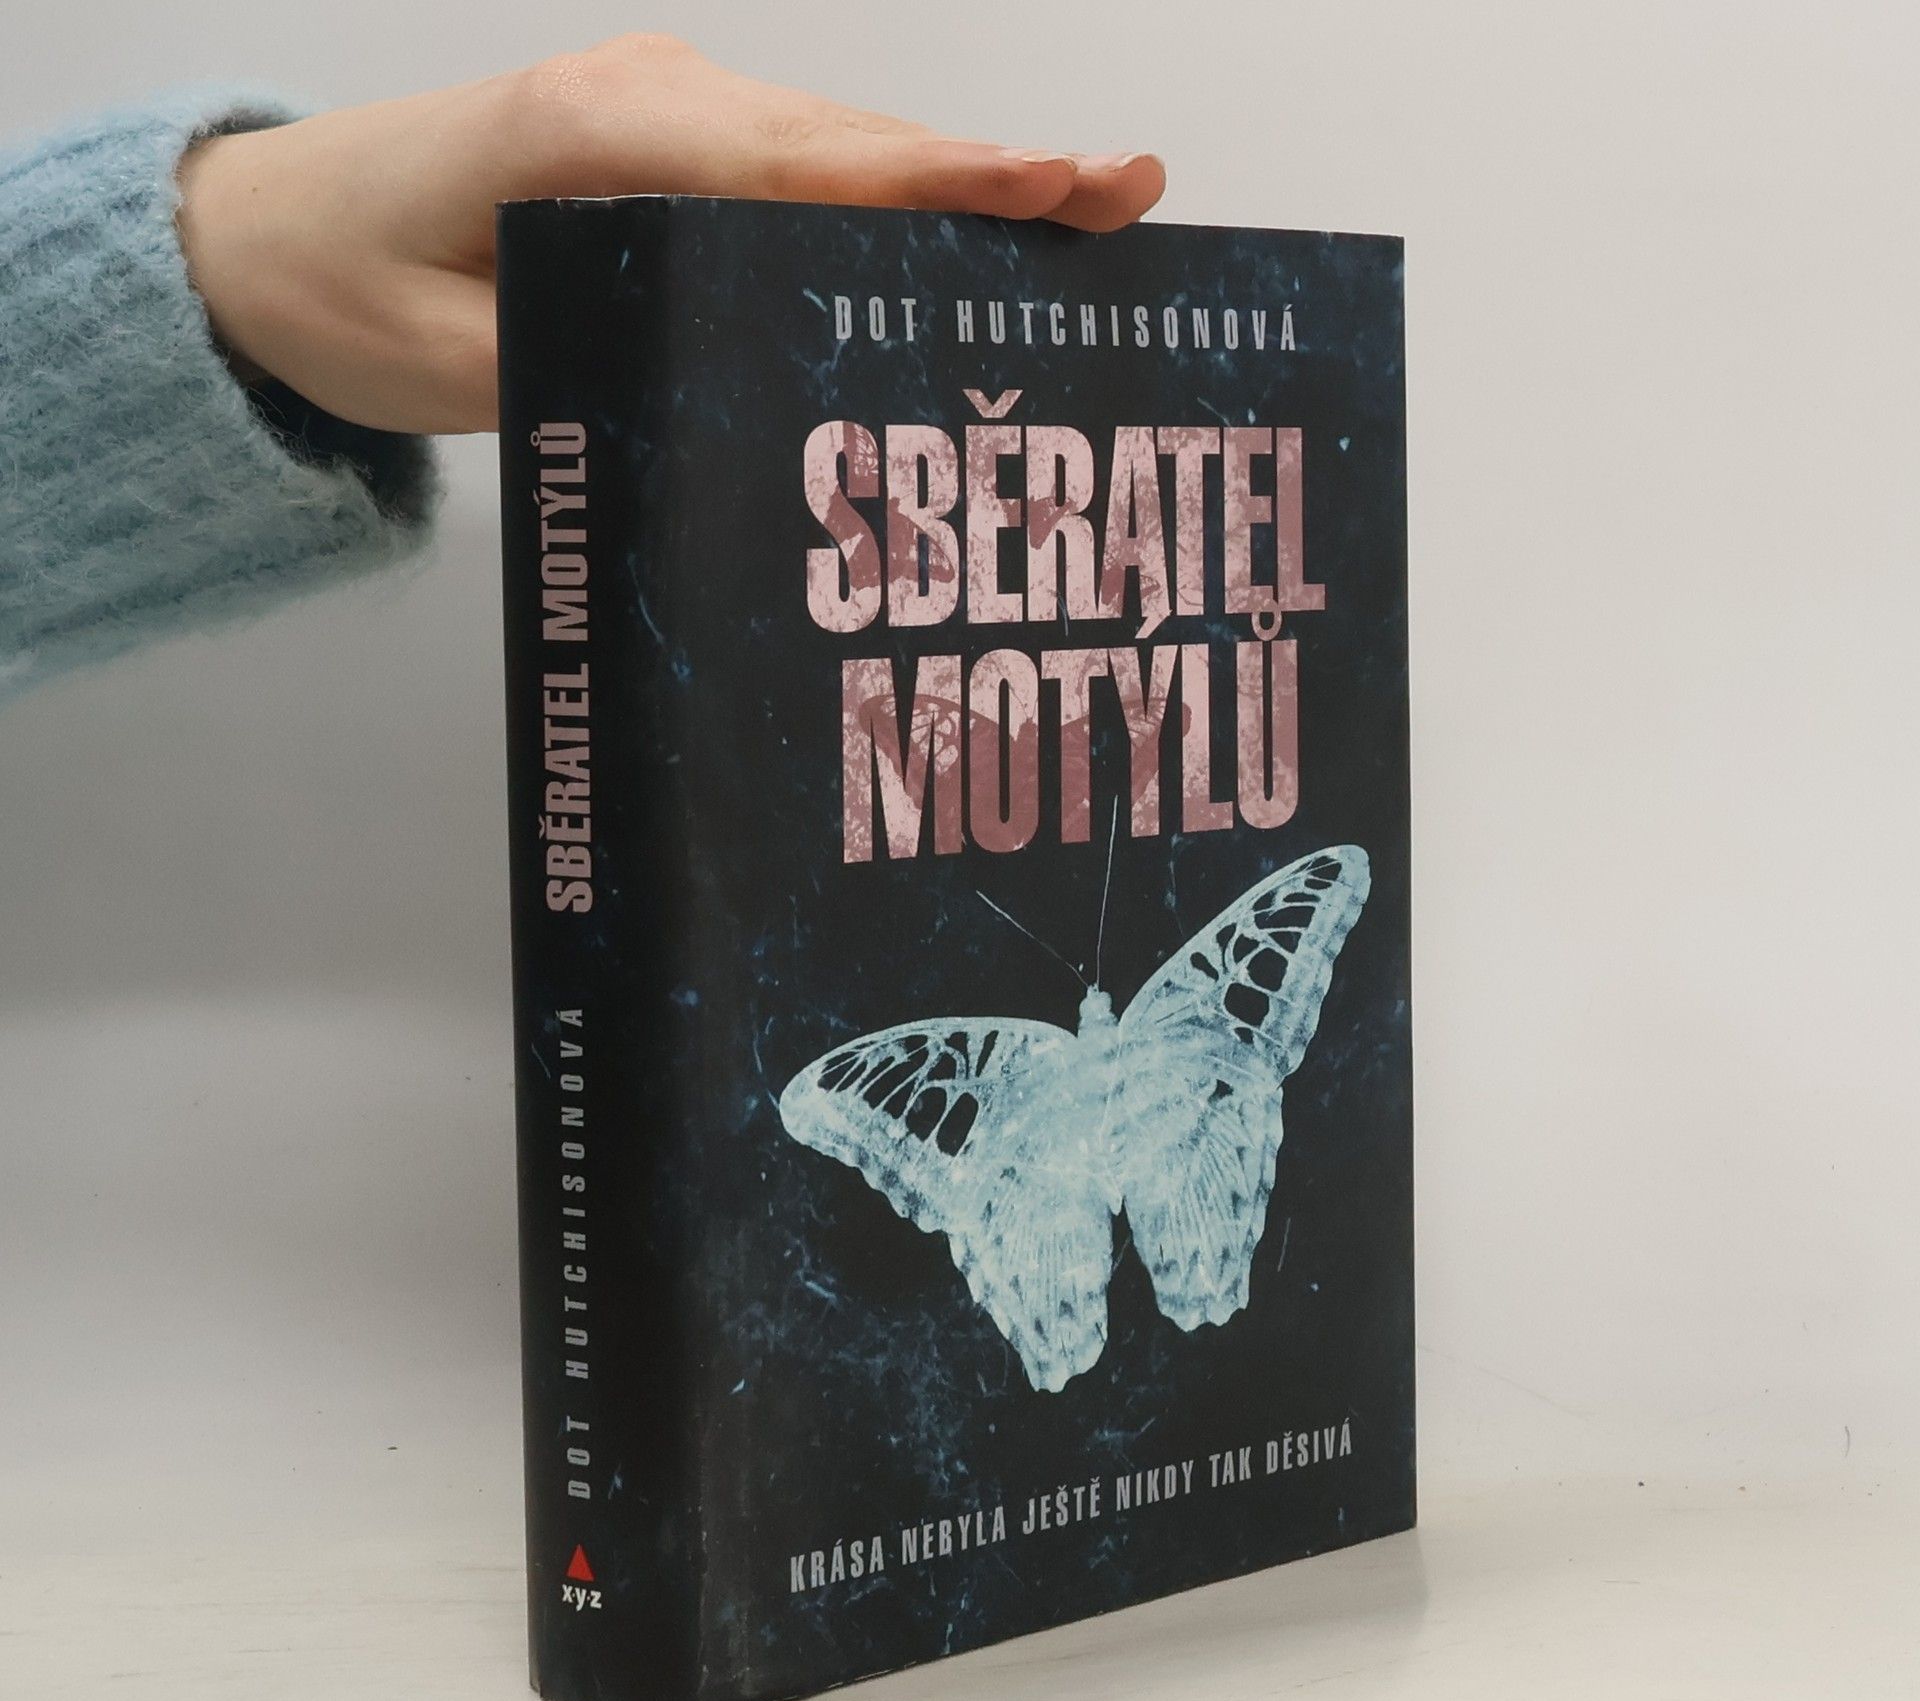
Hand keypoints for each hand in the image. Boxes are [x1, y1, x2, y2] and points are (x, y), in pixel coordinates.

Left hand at [174, 35, 1165, 435]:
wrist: (251, 236)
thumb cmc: (336, 293)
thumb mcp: (455, 357)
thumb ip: (596, 356)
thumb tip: (738, 379)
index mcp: (596, 140)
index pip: (804, 163)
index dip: (941, 178)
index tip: (1059, 184)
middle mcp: (645, 99)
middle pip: (848, 139)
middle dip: (992, 170)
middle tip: (1129, 195)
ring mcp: (655, 109)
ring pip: (833, 146)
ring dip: (955, 180)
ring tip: (1083, 215)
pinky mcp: (657, 144)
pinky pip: (792, 166)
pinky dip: (884, 197)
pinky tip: (955, 236)